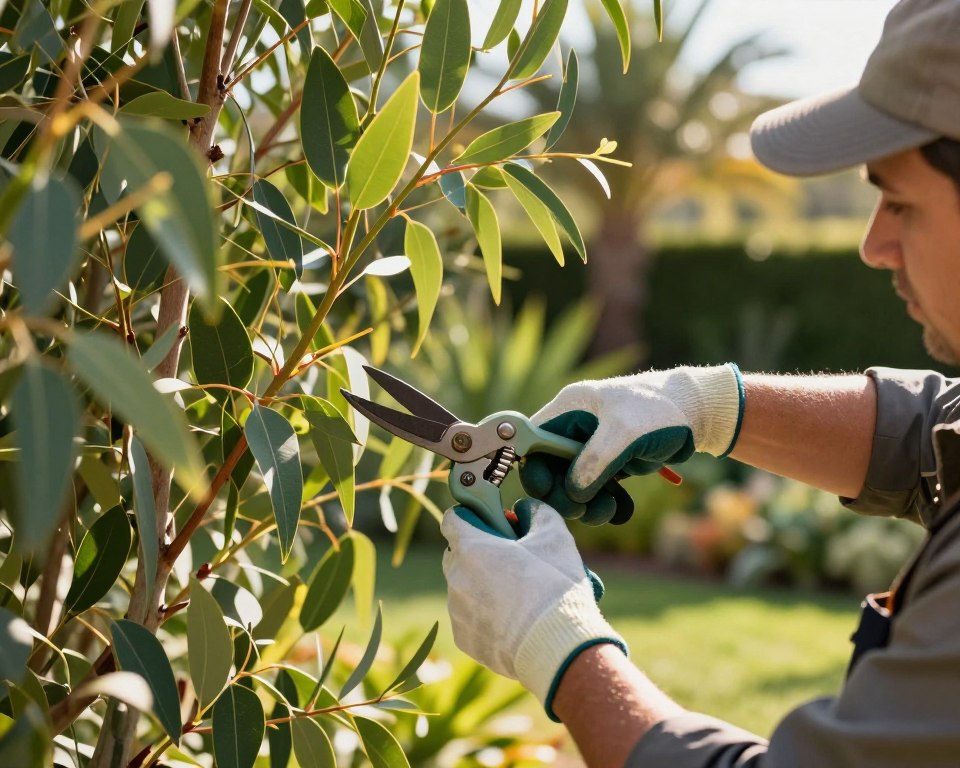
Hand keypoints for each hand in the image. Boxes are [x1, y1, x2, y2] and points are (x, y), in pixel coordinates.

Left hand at [441, 498, 626, 720]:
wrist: (558, 646)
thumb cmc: (554, 587)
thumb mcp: (554, 535)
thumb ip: (535, 511)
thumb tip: (524, 510)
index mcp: (471, 547)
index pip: (453, 518)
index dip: (473, 516)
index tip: (493, 523)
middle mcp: (456, 577)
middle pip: (458, 554)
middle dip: (480, 552)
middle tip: (513, 559)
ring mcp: (457, 610)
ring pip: (465, 587)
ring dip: (483, 585)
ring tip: (519, 595)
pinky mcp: (465, 639)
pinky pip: (470, 617)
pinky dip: (486, 615)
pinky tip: (514, 620)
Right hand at [520, 365, 743, 521]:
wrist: (697, 413)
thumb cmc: (660, 410)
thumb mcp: (626, 432)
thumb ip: (595, 461)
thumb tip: (572, 492)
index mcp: (568, 409)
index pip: (532, 442)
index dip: (534, 468)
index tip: (547, 491)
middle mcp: (573, 428)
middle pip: (549, 470)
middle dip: (564, 493)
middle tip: (583, 510)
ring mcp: (590, 448)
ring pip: (572, 486)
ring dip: (587, 505)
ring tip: (609, 512)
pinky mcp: (608, 464)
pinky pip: (595, 492)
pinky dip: (604, 505)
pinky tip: (620, 510)